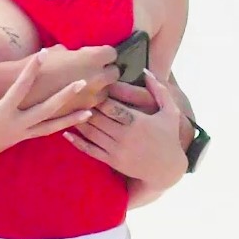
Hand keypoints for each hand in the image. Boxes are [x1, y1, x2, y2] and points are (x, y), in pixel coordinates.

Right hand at [0, 50, 93, 176]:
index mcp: (0, 114)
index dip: (31, 69)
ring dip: (70, 119)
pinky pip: (44, 132)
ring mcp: (19, 135)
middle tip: (82, 82)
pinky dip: (59, 127)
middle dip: (65, 96)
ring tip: (91, 112)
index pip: (21, 88)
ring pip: (50, 127)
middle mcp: (15, 126)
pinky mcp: (20, 140)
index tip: (43, 53)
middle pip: (46, 110)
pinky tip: (73, 122)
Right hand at [21, 44, 119, 112]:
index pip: (111, 54)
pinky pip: (92, 108)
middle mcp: (97, 78)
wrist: (16, 89)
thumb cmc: (37, 65)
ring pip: (106, 93)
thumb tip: (79, 55)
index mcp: (92, 59)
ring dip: (99, 89)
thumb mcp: (56, 51)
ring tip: (86, 87)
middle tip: (94, 70)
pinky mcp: (81, 112)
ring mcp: (91, 98)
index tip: (94, 56)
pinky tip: (83, 102)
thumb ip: (75, 54)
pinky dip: (88, 103)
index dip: (102, 54)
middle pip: (114, 74)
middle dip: (105, 71)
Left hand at [63, 70, 186, 190]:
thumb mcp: (170, 112)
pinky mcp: (112, 161)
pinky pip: (90, 150)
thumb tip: (146, 70)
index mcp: (137, 121)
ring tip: (68, 110)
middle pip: (98, 118)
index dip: (99, 97)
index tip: (91, 88)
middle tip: (74, 97)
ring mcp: (117, 150)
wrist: (167, 169)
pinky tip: (67, 133)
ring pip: (91, 133)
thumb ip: (159, 90)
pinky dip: (77, 142)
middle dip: (85, 107)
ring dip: (79, 121)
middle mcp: (125, 136)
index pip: (111, 106)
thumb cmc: (168, 137)